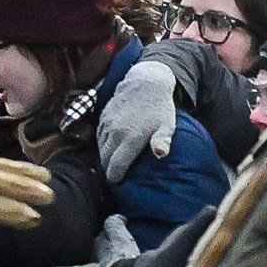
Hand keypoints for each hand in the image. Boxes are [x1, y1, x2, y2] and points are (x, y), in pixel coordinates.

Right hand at [97, 59, 178, 181]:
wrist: (146, 82)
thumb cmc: (160, 108)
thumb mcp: (167, 125)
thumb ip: (163, 140)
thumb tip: (160, 154)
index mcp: (131, 137)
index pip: (116, 165)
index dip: (115, 177)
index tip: (117, 183)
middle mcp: (116, 131)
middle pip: (106, 159)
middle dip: (108, 170)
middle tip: (114, 177)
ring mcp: (107, 123)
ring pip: (100, 148)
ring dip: (104, 158)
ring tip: (111, 166)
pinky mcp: (103, 117)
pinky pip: (98, 136)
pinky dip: (102, 145)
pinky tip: (109, 149)